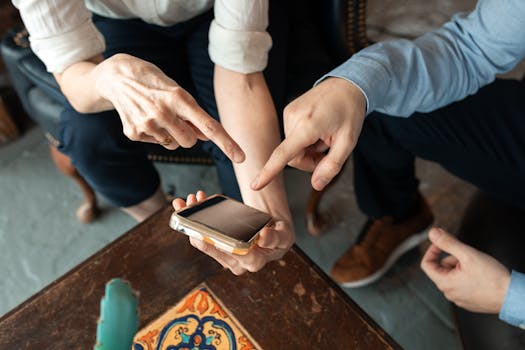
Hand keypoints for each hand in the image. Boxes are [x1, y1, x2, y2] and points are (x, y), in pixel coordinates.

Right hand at [94, 54, 243, 161]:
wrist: (117, 76)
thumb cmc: (155, 83)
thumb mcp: (177, 91)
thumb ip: (193, 115)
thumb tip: (206, 136)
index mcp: (179, 98)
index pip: (209, 126)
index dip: (227, 143)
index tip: (241, 157)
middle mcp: (163, 112)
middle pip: (190, 142)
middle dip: (189, 135)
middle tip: (177, 119)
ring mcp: (147, 124)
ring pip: (174, 145)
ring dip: (172, 134)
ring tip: (159, 115)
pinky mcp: (133, 133)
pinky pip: (157, 143)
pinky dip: (155, 134)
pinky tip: (145, 118)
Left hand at [172, 191, 294, 274]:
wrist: (272, 232)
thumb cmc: (278, 234)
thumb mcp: (283, 235)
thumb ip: (275, 238)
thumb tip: (264, 236)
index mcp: (255, 261)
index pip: (237, 257)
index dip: (224, 247)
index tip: (213, 235)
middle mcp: (237, 263)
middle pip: (215, 248)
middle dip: (200, 229)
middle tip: (191, 212)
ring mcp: (225, 256)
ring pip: (204, 241)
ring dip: (193, 220)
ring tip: (188, 202)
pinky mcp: (217, 247)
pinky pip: (202, 235)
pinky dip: (194, 219)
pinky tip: (188, 204)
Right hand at [251, 77, 365, 190]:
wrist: (346, 85)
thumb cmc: (349, 112)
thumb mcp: (348, 142)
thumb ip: (331, 166)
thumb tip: (316, 185)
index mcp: (308, 125)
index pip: (283, 154)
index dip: (269, 172)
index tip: (255, 185)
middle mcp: (293, 117)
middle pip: (293, 157)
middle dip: (309, 161)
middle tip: (328, 152)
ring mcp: (288, 113)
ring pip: (292, 149)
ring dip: (308, 150)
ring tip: (324, 136)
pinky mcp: (287, 111)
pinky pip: (291, 137)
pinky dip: (304, 140)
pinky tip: (317, 130)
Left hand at [421, 227, 510, 313]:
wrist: (513, 297)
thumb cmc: (492, 278)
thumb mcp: (468, 254)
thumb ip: (448, 243)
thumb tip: (433, 233)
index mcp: (444, 284)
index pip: (426, 264)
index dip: (432, 250)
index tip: (442, 243)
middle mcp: (450, 294)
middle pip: (441, 269)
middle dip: (452, 259)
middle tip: (468, 256)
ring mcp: (460, 299)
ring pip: (452, 277)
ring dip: (460, 267)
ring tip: (478, 267)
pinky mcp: (470, 302)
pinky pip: (462, 285)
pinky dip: (467, 277)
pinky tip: (481, 276)